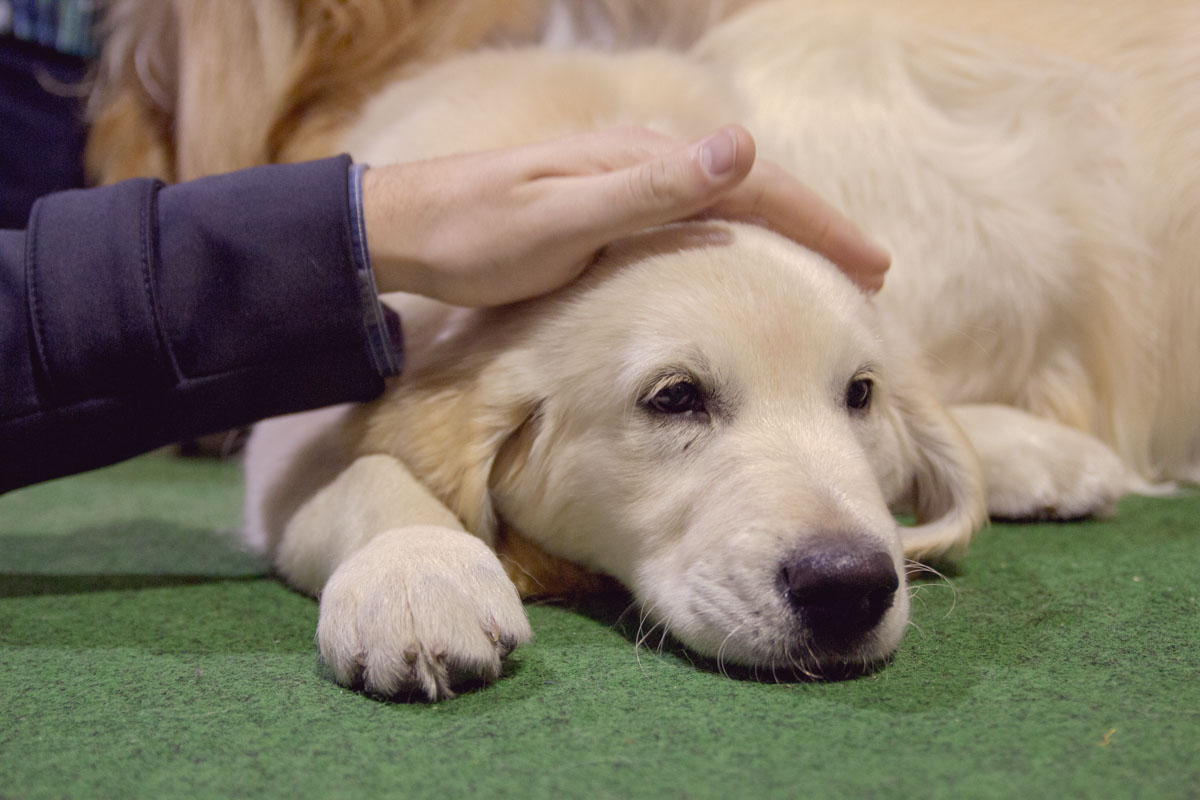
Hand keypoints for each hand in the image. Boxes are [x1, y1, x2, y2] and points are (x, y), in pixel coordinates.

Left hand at [362, 124, 889, 306]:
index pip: (754, 182)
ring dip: (781, 233)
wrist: (406, 229)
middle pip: (751, 187)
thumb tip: (742, 146)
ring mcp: (623, 183)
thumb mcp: (563, 220)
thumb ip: (649, 189)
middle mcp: (641, 163)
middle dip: (814, 227)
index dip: (819, 223)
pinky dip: (735, 239)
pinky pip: (692, 219)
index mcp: (642, 162)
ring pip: (725, 202)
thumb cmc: (477, 235)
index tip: (871, 265)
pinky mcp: (604, 208)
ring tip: (824, 270)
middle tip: (869, 272)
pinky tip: (741, 262)